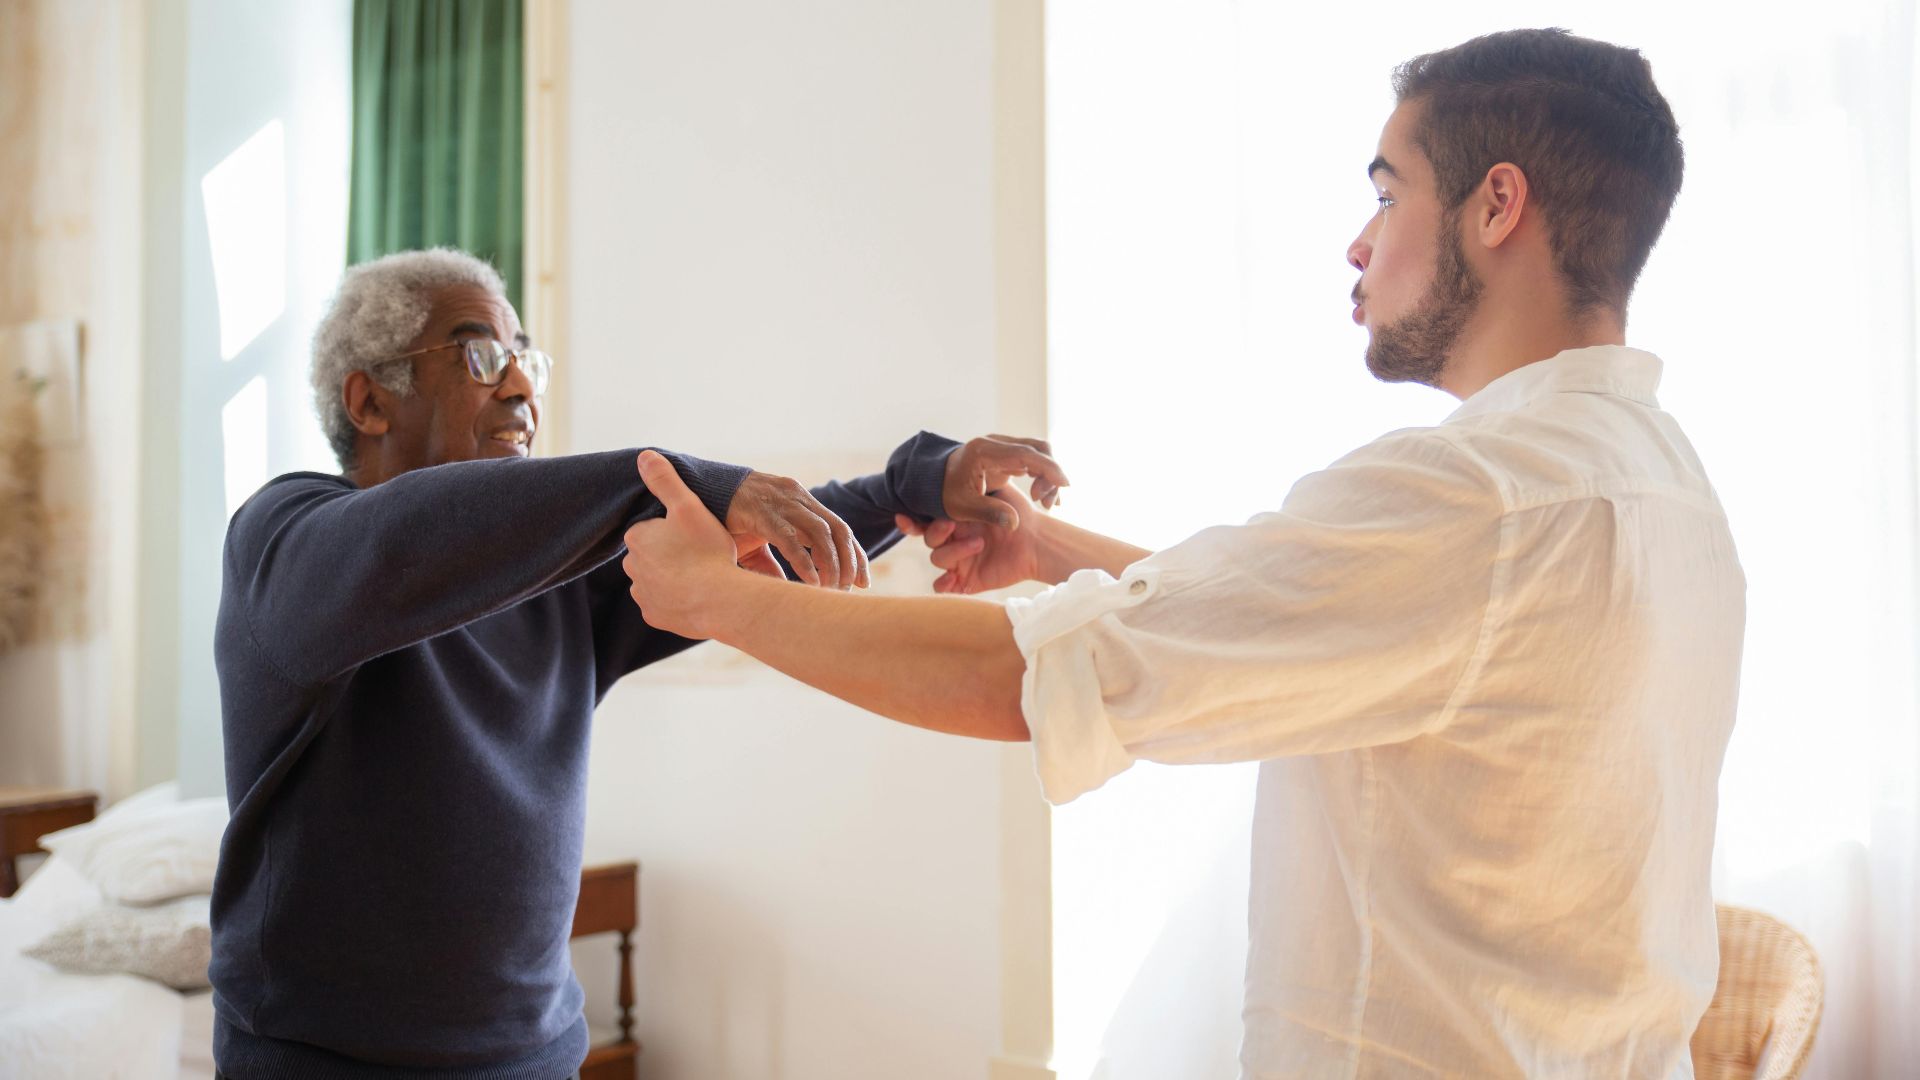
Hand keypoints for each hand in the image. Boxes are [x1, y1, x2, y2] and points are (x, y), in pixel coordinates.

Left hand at [625, 451, 747, 637]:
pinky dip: (678, 600)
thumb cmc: (706, 551)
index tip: (695, 534)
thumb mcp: (688, 506)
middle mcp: (632, 567)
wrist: (720, 600)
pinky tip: (699, 594)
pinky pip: (665, 605)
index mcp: (637, 538)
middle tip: (702, 553)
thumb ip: (665, 480)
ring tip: (703, 575)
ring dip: (674, 577)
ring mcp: (643, 595)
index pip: (651, 529)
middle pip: (653, 555)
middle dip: (672, 554)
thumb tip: (643, 456)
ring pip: (658, 580)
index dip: (675, 530)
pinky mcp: (655, 617)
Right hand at [725, 468, 868, 588]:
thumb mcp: (758, 542)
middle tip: (853, 589)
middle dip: (850, 561)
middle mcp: (796, 498)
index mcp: (801, 502)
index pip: (839, 527)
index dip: (855, 555)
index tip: (864, 582)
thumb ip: (775, 564)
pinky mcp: (760, 512)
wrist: (695, 493)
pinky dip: (804, 562)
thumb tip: (788, 593)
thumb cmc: (728, 519)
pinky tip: (810, 582)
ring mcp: (779, 502)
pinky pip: (790, 538)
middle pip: (838, 529)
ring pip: (821, 533)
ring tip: (832, 590)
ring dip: (831, 564)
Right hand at [896, 484, 1043, 594]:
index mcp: (956, 519)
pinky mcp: (966, 581)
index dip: (911, 522)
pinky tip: (952, 580)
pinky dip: (942, 586)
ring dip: (953, 551)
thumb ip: (976, 485)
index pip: (926, 521)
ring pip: (936, 559)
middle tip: (951, 523)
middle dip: (936, 531)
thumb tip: (958, 471)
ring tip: (979, 544)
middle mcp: (954, 540)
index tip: (903, 516)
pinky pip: (941, 587)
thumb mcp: (997, 493)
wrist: (1038, 542)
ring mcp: (959, 561)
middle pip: (928, 539)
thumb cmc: (1020, 516)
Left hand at [942, 435, 1067, 528]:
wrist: (935, 480)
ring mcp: (1002, 446)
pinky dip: (1043, 475)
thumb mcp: (962, 507)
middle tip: (1050, 503)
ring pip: (1038, 452)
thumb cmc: (946, 493)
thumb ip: (989, 513)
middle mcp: (995, 443)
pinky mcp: (1007, 454)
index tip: (1064, 484)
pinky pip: (1033, 459)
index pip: (1024, 454)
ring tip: (1046, 503)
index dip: (1048, 468)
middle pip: (1037, 448)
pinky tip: (1044, 496)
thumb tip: (1015, 523)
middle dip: (1051, 473)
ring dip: (1048, 475)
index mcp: (984, 452)